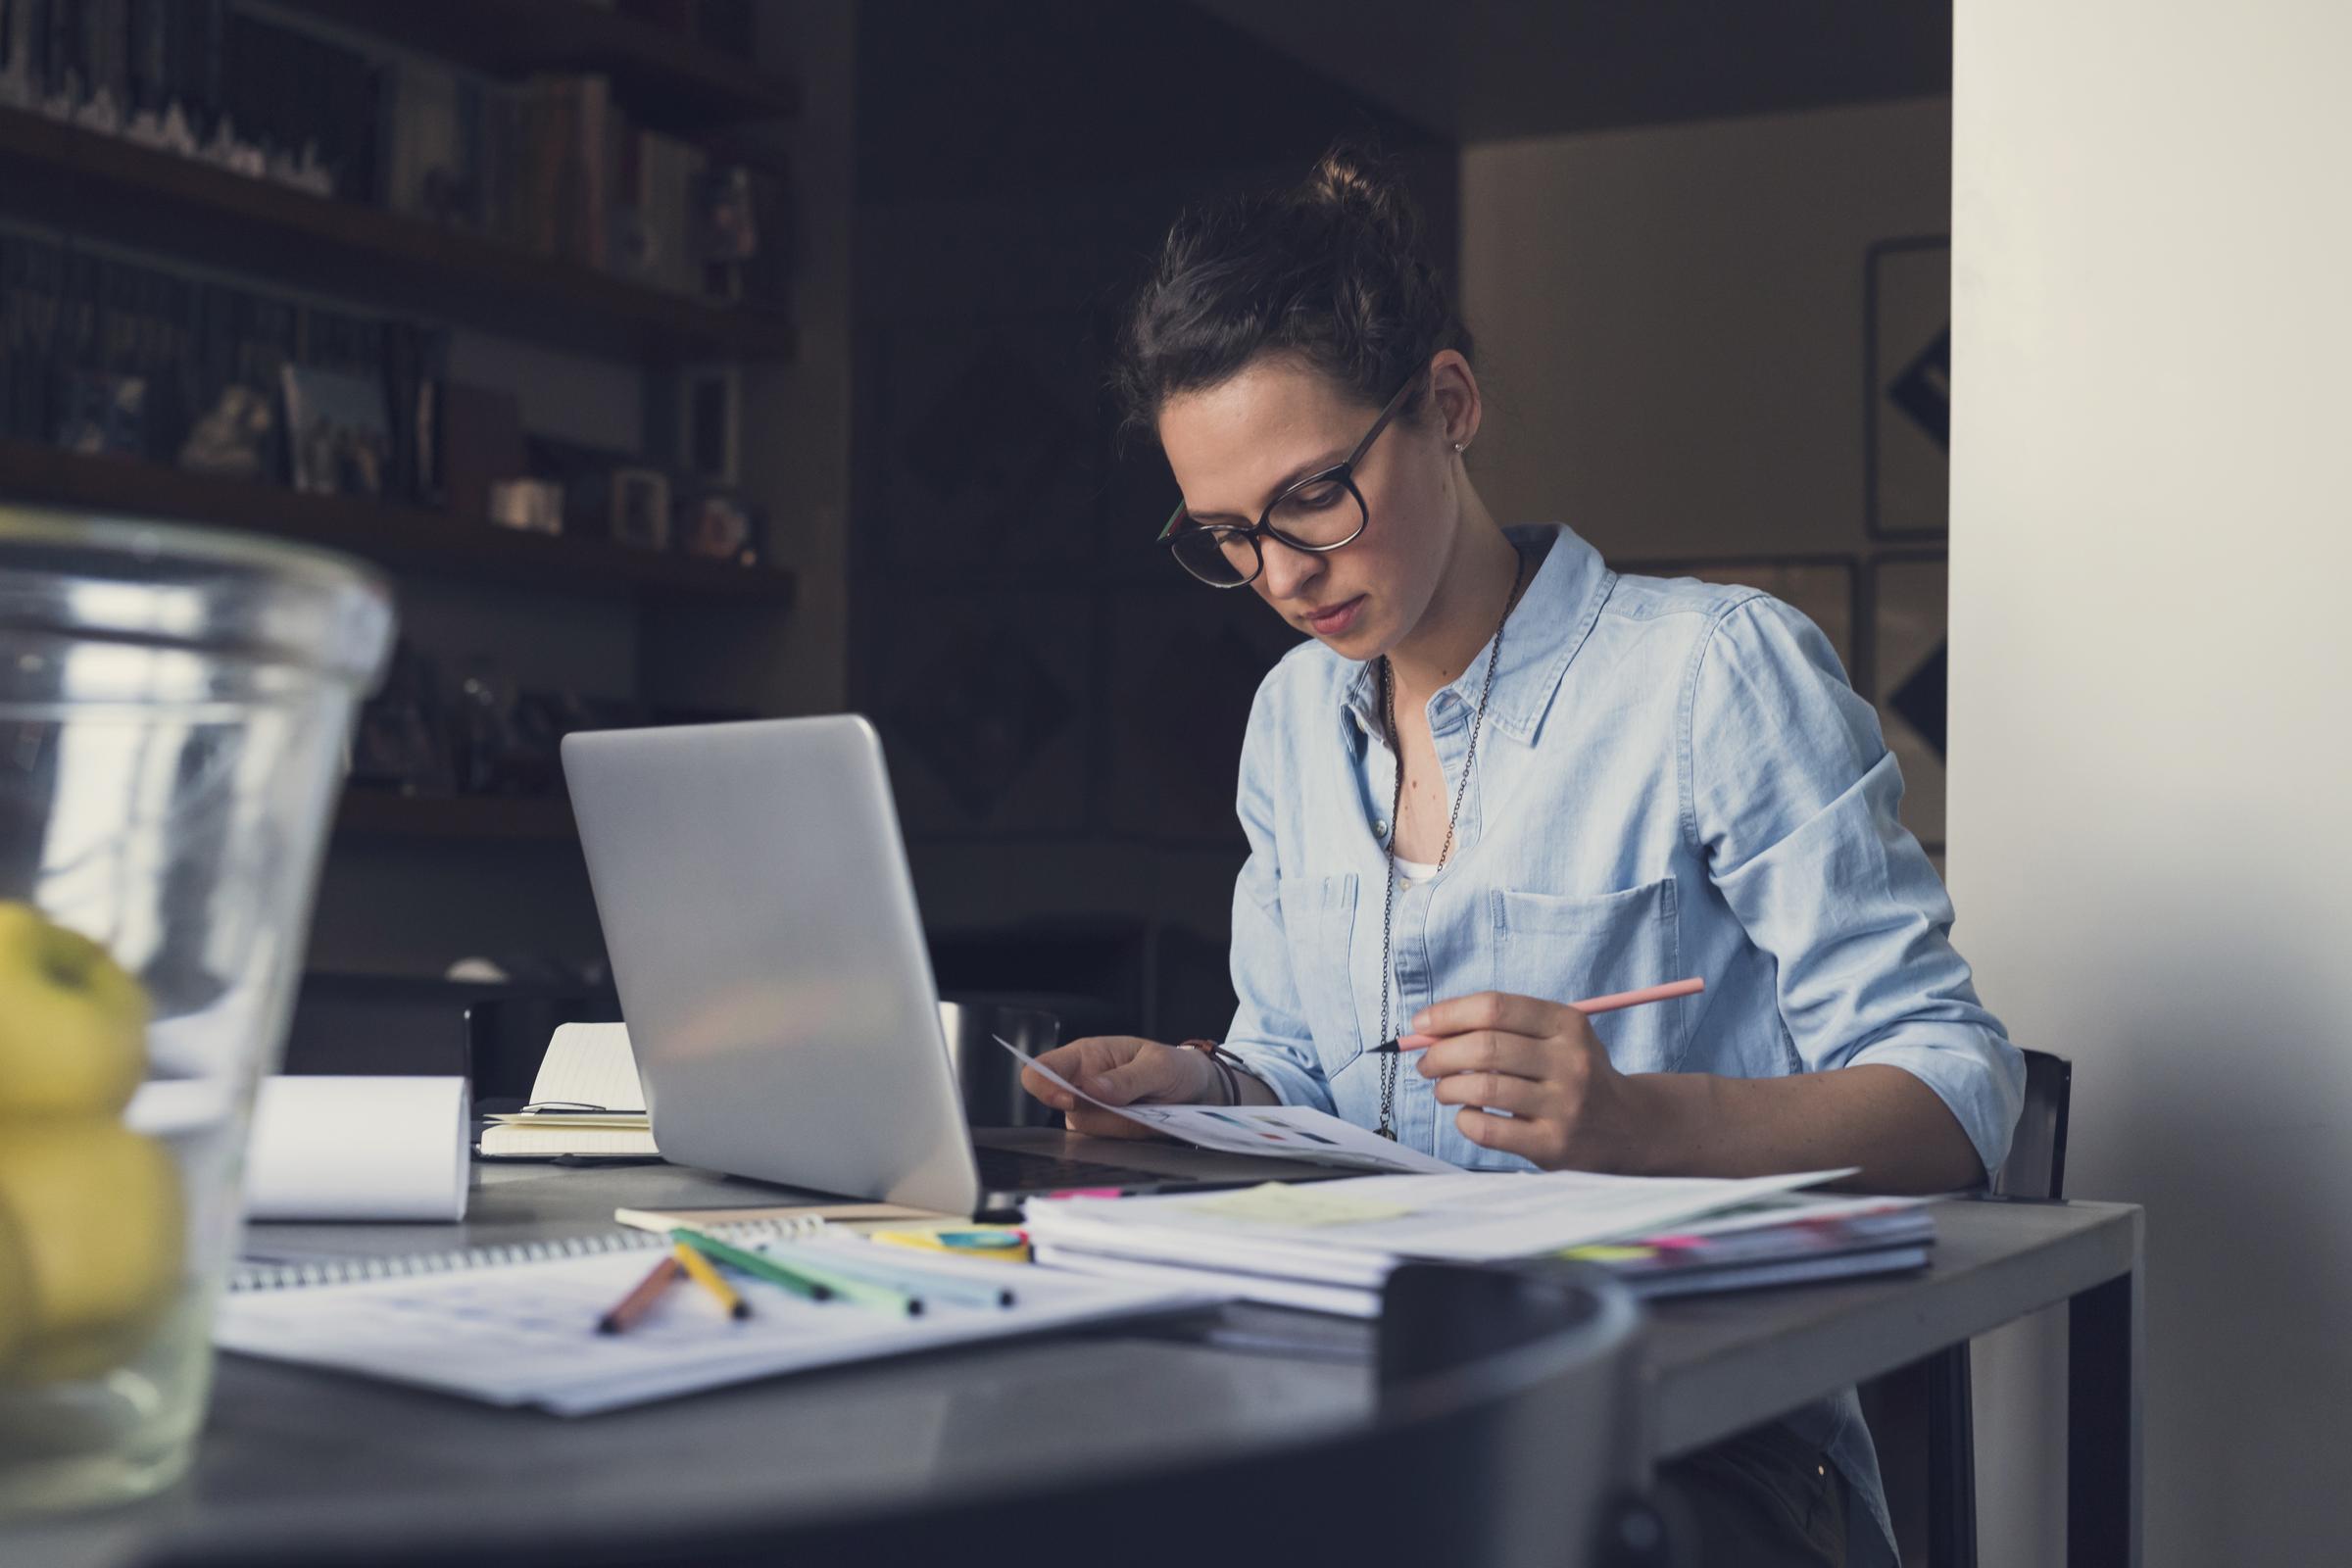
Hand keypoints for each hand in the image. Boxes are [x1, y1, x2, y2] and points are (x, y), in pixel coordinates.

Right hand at [1018, 1036, 1218, 1140]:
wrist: (1195, 1092)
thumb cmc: (1173, 1068)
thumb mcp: (1160, 1065)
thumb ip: (1128, 1077)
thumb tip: (1092, 1089)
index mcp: (1085, 1057)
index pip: (1042, 1070)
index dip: (1046, 1087)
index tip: (1072, 1101)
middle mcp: (1081, 1086)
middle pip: (1070, 1113)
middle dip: (1108, 1116)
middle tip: (1142, 1102)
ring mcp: (1091, 1114)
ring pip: (1091, 1134)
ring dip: (1124, 1129)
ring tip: (1150, 1110)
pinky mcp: (1105, 1136)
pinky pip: (1107, 1147)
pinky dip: (1130, 1140)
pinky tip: (1147, 1125)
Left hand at [1404, 992, 1646, 1170]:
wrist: (1628, 1127)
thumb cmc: (1573, 1074)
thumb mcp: (1556, 1037)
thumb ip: (1502, 1028)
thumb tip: (1431, 1030)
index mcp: (1568, 1024)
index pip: (1495, 1007)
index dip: (1448, 1014)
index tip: (1421, 1024)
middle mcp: (1571, 1062)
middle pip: (1485, 1047)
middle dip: (1440, 1054)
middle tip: (1425, 1063)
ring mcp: (1565, 1106)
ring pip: (1483, 1088)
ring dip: (1447, 1087)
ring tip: (1443, 1089)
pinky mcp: (1553, 1145)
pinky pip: (1488, 1129)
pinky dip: (1464, 1119)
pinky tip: (1467, 1115)